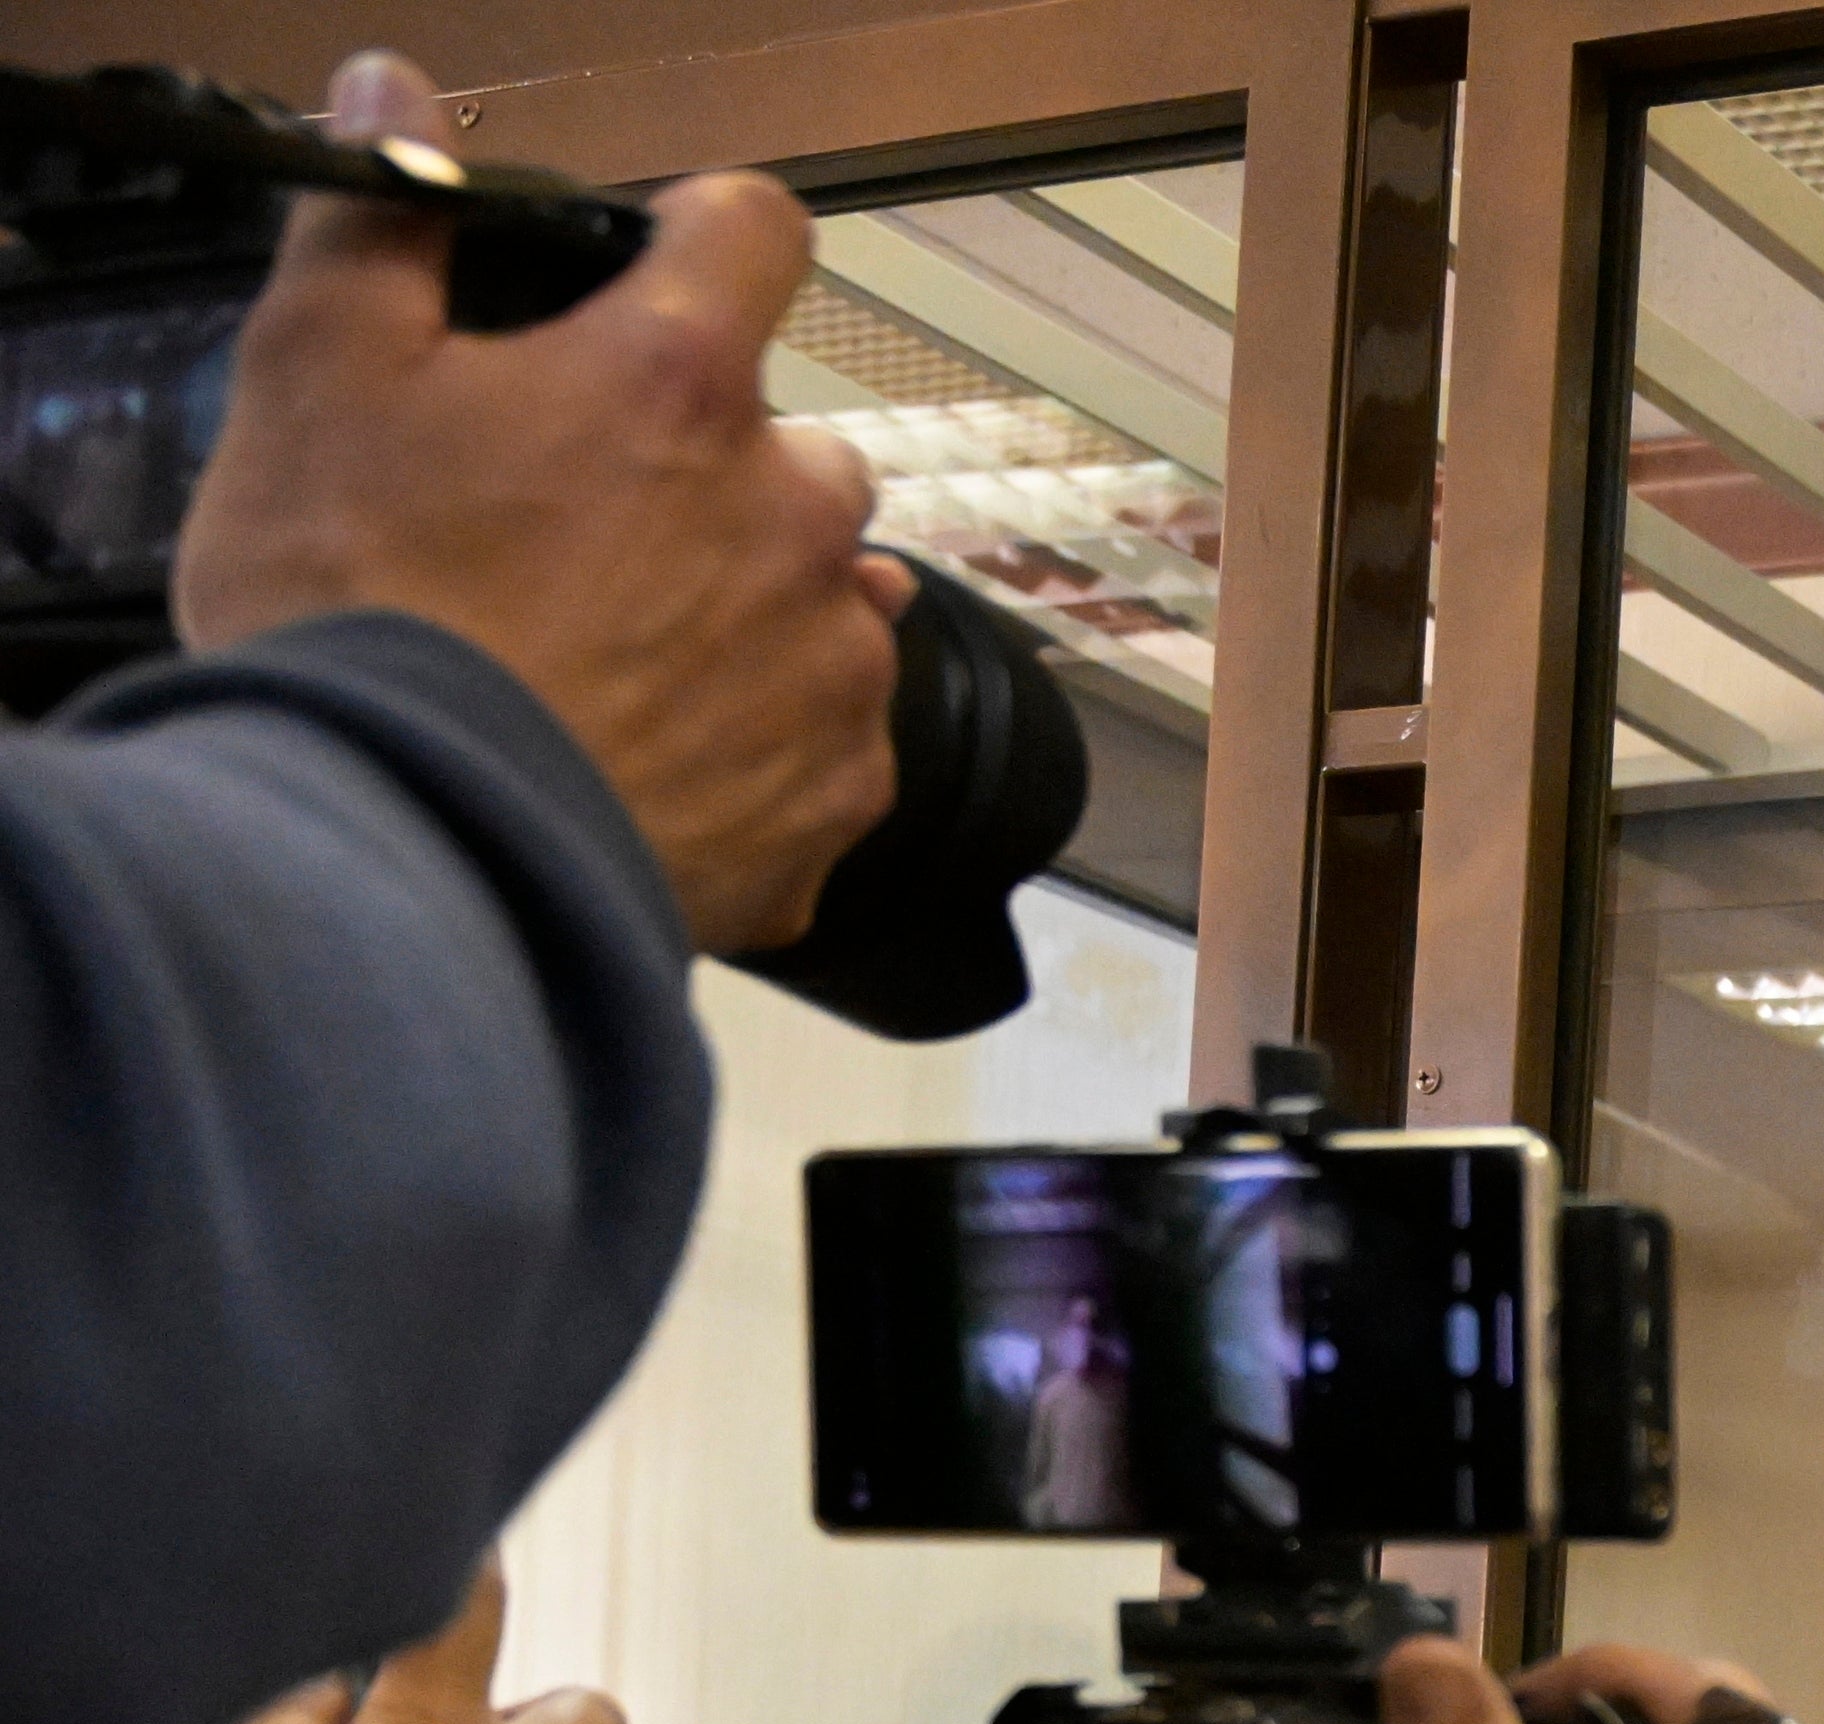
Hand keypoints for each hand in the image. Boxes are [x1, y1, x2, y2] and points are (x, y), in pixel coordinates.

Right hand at [172, 52, 904, 952]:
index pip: (753, 232)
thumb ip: (376, 222)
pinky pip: (821, 751)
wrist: (409, 847)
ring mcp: (829, 669)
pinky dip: (753, 753)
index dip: (708, 236)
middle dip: (713, 477)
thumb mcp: (315, 376)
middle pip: (796, 453)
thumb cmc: (361, 613)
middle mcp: (793, 519)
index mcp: (678, 384)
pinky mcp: (834, 802)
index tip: (672, 265)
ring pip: (823, 605)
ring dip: (745, 616)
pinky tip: (644, 763)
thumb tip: (395, 103)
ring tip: (607, 662)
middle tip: (583, 534)